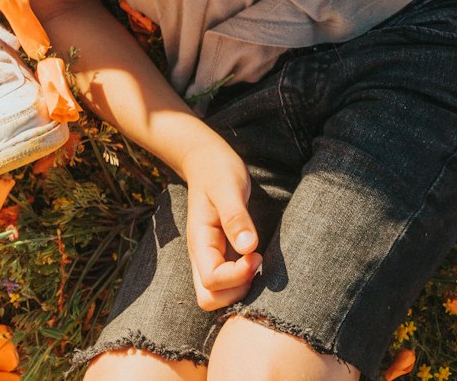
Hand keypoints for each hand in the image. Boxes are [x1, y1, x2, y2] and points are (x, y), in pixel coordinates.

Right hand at [182, 138, 260, 310]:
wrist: (206, 159)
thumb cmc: (217, 170)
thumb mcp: (229, 187)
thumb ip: (236, 217)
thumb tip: (249, 247)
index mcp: (199, 241)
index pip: (211, 281)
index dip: (236, 276)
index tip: (255, 255)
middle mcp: (201, 255)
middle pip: (209, 298)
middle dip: (236, 292)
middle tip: (256, 263)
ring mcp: (210, 256)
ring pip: (217, 296)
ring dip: (241, 289)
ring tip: (257, 261)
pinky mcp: (221, 254)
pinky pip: (227, 283)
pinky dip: (243, 281)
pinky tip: (255, 259)